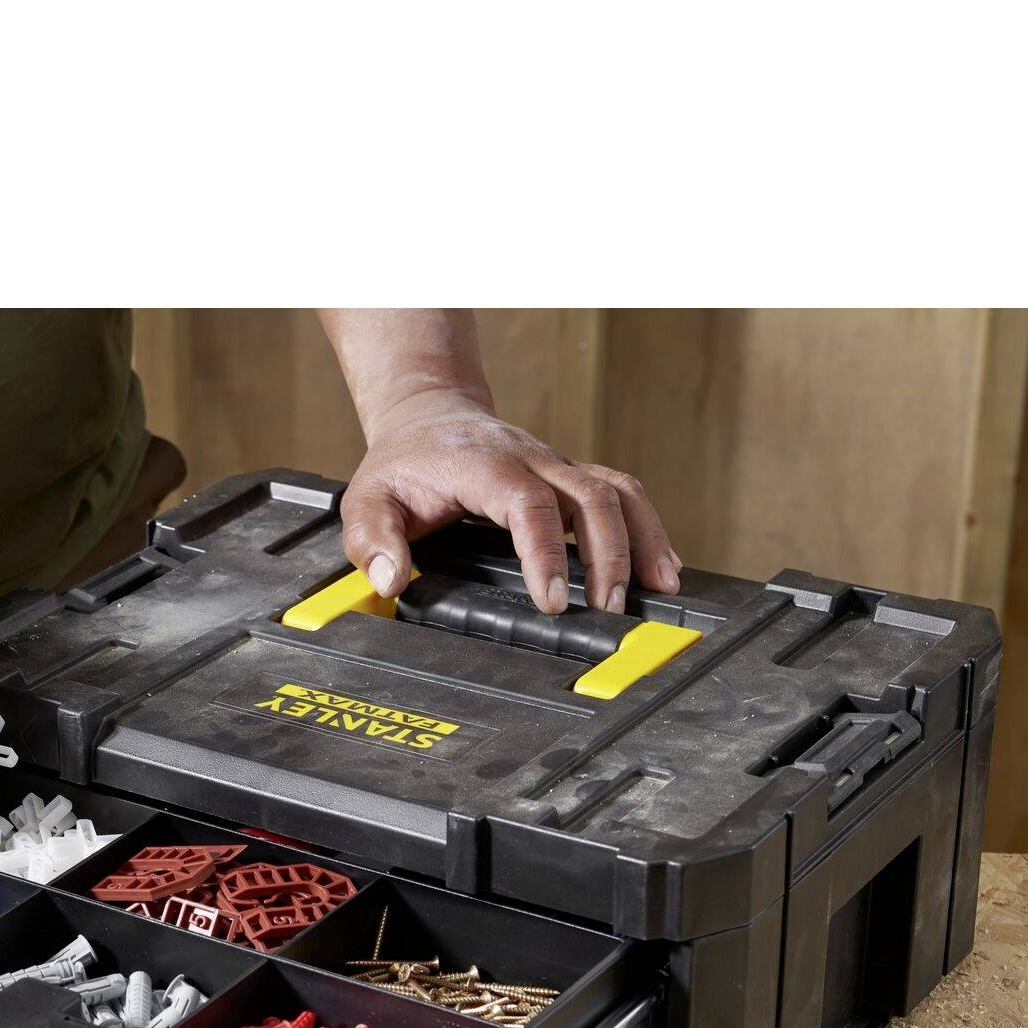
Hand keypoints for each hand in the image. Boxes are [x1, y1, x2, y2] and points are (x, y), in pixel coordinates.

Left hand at [341, 392, 681, 616]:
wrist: (428, 417)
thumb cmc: (403, 464)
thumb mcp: (367, 500)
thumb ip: (372, 541)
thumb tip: (389, 581)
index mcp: (484, 465)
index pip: (527, 504)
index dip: (546, 552)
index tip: (553, 601)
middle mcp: (531, 459)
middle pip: (588, 496)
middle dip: (606, 555)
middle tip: (605, 610)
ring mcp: (557, 466)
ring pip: (616, 491)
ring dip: (640, 540)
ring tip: (656, 590)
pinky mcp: (570, 477)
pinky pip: (621, 495)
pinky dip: (647, 529)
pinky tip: (661, 568)